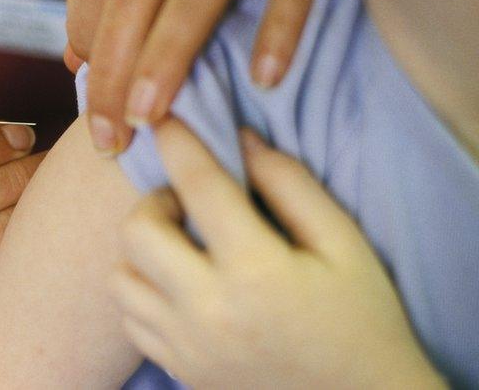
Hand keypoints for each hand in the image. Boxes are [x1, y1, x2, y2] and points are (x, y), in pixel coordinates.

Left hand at [111, 119, 444, 388]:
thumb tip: (239, 140)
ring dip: (142, 250)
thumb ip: (291, 186)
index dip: (178, 141)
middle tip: (187, 203)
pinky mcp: (177, 369)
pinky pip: (130, 318)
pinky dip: (142, 292)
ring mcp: (185, 345)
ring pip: (120, 276)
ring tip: (180, 247)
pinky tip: (176, 286)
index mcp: (256, 270)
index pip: (199, 186)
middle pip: (137, 230)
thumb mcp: (344, 245)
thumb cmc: (360, 318)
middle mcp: (208, 309)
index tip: (166, 117)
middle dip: (155, 202)